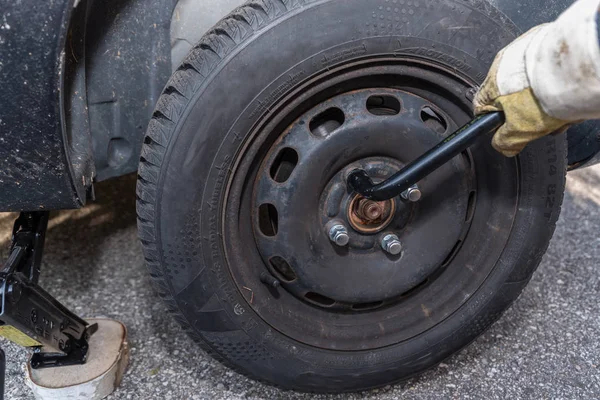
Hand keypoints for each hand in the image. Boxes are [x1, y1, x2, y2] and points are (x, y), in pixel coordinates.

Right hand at [474, 26, 570, 156]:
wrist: (578, 69)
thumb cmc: (545, 94)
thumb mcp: (520, 131)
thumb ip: (505, 141)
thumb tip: (502, 146)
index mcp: (491, 85)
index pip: (482, 108)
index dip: (495, 122)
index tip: (508, 129)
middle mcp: (504, 63)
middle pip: (510, 96)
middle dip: (526, 111)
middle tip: (542, 121)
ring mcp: (525, 49)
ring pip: (530, 82)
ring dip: (542, 97)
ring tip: (560, 107)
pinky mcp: (546, 40)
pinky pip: (545, 66)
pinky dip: (554, 78)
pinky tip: (567, 90)